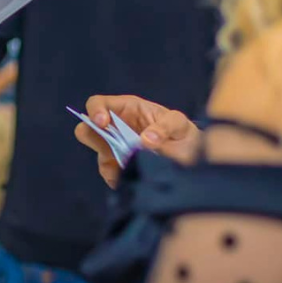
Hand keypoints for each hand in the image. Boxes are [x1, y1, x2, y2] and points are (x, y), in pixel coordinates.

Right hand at [75, 94, 200, 187]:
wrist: (194, 158)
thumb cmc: (183, 133)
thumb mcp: (178, 123)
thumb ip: (164, 127)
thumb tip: (145, 141)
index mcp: (125, 108)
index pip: (97, 104)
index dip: (94, 111)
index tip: (102, 123)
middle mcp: (116, 128)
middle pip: (87, 129)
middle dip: (94, 138)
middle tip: (110, 148)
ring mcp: (116, 148)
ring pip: (99, 153)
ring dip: (110, 161)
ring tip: (131, 166)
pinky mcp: (120, 167)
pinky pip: (109, 173)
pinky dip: (117, 177)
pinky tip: (132, 178)